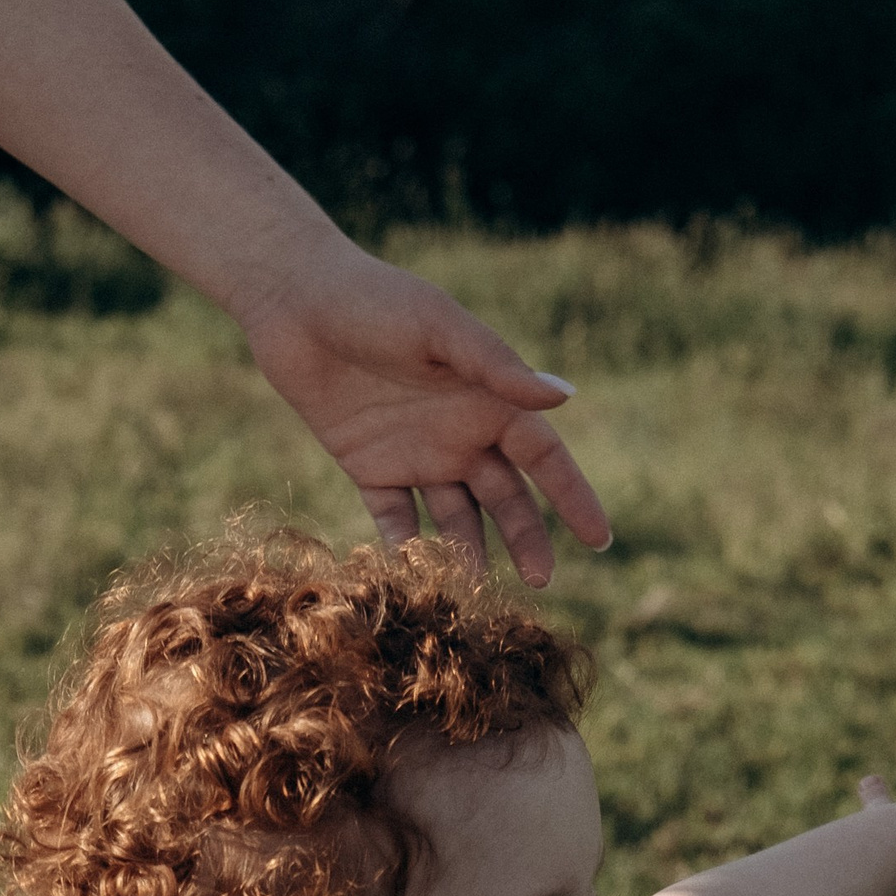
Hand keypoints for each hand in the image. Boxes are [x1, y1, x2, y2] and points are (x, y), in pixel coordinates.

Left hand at [238, 241, 609, 586]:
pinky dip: (405, 550)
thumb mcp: (440, 329)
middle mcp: (460, 431)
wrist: (295, 301)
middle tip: (540, 582)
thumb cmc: (375, 301)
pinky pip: (394, 519)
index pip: (544, 457)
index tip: (600, 539)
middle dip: (526, 539)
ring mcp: (416, 453)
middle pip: (505, 498)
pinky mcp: (368, 468)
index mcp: (488, 398)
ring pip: (453, 518)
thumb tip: (565, 395)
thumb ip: (497, 366)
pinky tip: (416, 579)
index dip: (573, 496)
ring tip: (475, 594)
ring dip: (467, 554)